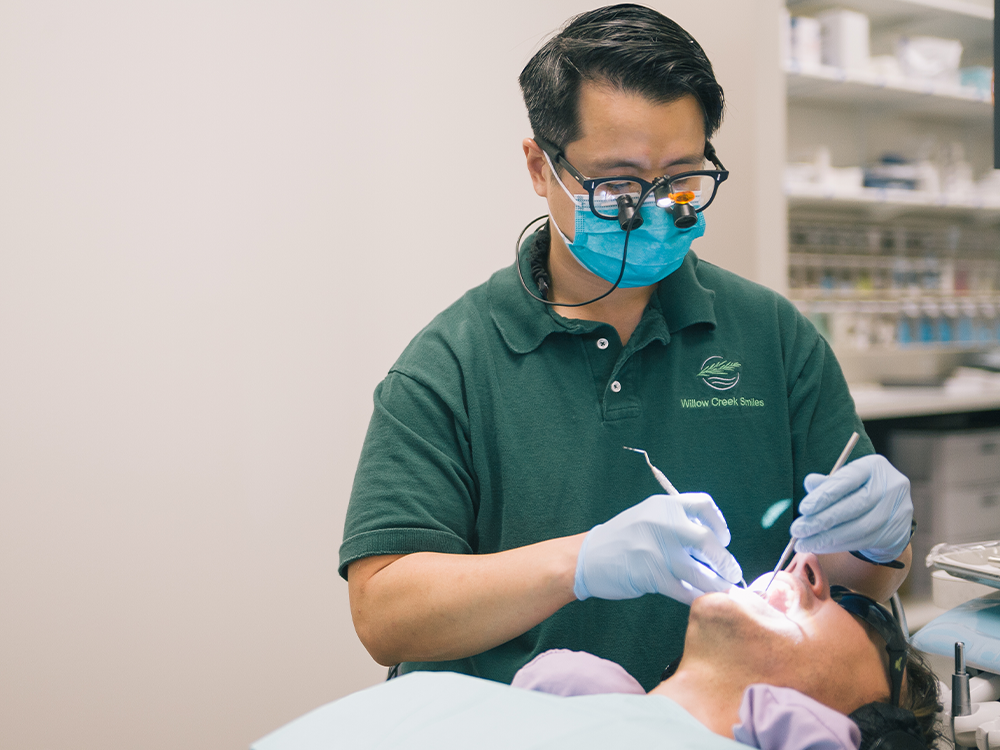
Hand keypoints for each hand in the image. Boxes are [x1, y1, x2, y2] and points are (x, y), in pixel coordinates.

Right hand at [574, 493, 742, 604]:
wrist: (586, 557)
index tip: (723, 539)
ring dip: (717, 584)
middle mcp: (663, 524)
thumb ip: (675, 522)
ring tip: (724, 591)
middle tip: (732, 573)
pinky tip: (700, 599)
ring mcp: (658, 551)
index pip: (703, 505)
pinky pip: (685, 590)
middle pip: (709, 541)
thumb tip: (713, 542)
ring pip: (701, 572)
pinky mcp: (653, 577)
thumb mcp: (647, 516)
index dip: (719, 523)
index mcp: (663, 505)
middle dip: (725, 561)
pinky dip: (696, 596)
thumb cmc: (622, 538)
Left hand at [790, 454, 912, 562]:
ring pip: (858, 528)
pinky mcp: (896, 532)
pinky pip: (862, 541)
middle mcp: (890, 486)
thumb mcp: (844, 481)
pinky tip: (819, 547)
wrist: (891, 511)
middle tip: (797, 530)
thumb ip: (827, 483)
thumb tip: (809, 482)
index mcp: (874, 466)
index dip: (825, 495)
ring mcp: (897, 510)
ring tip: (803, 543)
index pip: (848, 479)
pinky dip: (837, 545)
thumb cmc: (858, 491)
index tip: (803, 509)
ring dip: (826, 538)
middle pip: (854, 506)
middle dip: (822, 520)